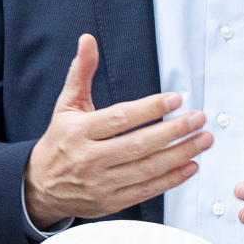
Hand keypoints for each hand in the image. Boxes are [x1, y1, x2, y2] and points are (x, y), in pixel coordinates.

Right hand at [21, 34, 212, 227]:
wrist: (40, 187)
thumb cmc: (59, 143)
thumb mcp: (66, 106)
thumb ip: (81, 73)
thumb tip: (88, 41)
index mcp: (78, 132)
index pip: (119, 119)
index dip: (149, 108)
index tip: (175, 99)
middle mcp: (89, 159)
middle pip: (138, 145)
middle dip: (173, 131)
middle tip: (197, 119)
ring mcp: (101, 183)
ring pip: (147, 169)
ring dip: (180, 154)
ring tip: (202, 140)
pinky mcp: (111, 202)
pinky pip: (146, 190)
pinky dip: (171, 179)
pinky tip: (190, 166)